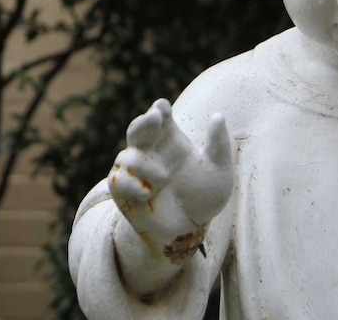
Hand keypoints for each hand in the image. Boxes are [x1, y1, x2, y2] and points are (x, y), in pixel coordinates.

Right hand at [109, 99, 233, 253]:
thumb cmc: (204, 196)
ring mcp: (135, 170)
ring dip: (145, 166)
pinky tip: (148, 193)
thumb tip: (218, 115)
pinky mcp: (123, 190)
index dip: (159, 109)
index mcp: (171, 139)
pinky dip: (131, 185)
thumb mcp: (219, 171)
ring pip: (128, 156)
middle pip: (138, 127)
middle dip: (143, 122)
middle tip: (155, 118)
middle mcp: (151, 150)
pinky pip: (118, 180)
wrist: (190, 230)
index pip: (160, 115)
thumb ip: (219, 145)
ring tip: (164, 179)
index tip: (161, 108)